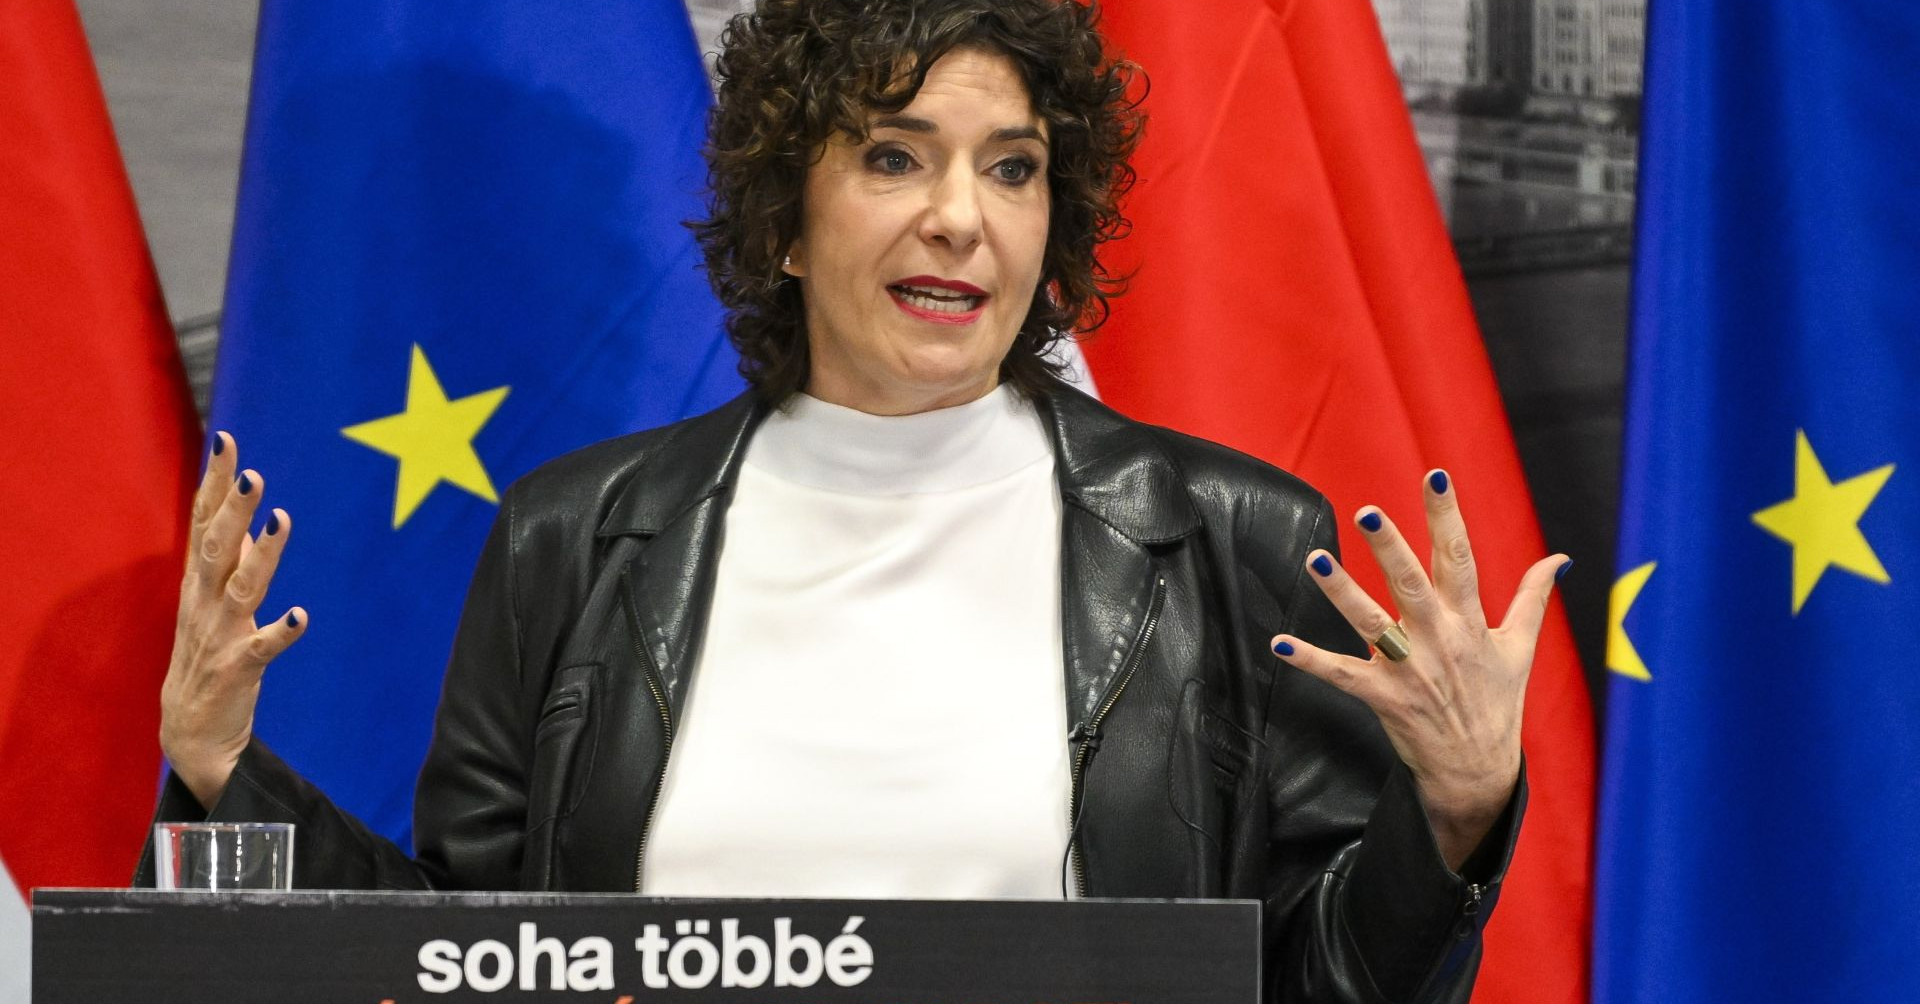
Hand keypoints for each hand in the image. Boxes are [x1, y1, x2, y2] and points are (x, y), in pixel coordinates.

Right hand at [158, 432, 307, 808]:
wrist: (190, 731)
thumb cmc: (209, 654)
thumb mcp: (212, 601)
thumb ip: (230, 560)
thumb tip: (249, 515)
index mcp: (197, 583)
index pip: (203, 523)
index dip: (213, 483)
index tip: (226, 442)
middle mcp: (203, 604)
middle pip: (217, 549)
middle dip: (233, 510)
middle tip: (252, 474)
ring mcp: (220, 636)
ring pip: (242, 589)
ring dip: (263, 556)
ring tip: (280, 522)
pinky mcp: (239, 670)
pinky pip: (262, 649)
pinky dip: (280, 633)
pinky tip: (301, 617)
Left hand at [1269, 470, 1566, 869]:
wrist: (1478, 772)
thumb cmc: (1497, 702)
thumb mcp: (1520, 648)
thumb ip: (1533, 598)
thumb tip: (1559, 558)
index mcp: (1470, 622)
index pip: (1459, 558)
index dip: (1446, 516)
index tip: (1435, 475)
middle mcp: (1439, 641)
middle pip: (1411, 586)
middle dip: (1390, 549)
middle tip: (1367, 513)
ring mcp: (1409, 670)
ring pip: (1370, 624)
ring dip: (1341, 592)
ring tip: (1315, 559)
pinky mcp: (1383, 698)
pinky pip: (1341, 676)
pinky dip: (1310, 661)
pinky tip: (1279, 644)